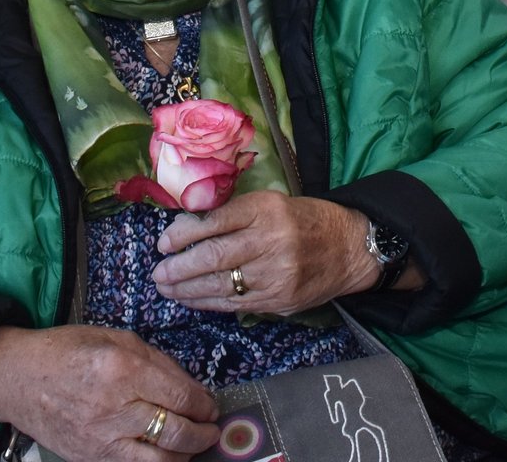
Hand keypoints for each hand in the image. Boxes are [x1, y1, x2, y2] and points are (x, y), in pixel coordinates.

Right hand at [0, 325, 218, 460]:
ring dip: (185, 456)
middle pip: (177, 431)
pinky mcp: (91, 458)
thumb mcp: (112, 337)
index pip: (181, 395)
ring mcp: (102, 438)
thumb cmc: (64, 351)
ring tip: (192, 446)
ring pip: (161, 460)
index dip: (204, 404)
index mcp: (122, 367)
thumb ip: (154, 360)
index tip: (210, 406)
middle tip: (210, 429)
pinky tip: (164, 455)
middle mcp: (115, 406)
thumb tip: (188, 386)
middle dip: (203, 434)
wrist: (18, 378)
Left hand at [152, 192, 378, 314]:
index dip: (185, 234)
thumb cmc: (303, 220)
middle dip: (180, 267)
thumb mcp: (271, 203)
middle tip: (157, 273)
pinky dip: (208, 302)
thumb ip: (233, 214)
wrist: (348, 248)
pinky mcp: (279, 300)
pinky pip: (236, 303)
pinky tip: (190, 299)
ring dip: (188, 289)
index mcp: (266, 209)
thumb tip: (186, 228)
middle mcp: (272, 240)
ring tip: (166, 288)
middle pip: (216, 255)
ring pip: (222, 284)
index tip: (163, 242)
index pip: (217, 221)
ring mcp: (277, 274)